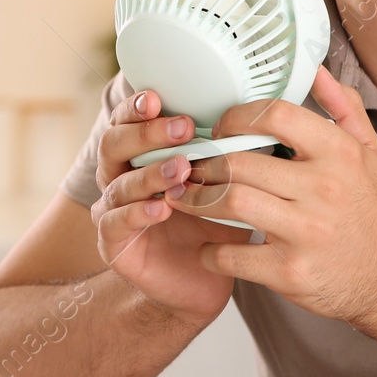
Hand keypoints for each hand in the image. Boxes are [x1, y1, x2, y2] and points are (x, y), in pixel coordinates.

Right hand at [91, 89, 249, 329]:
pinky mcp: (113, 243)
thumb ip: (231, 152)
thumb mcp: (228, 183)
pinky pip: (115, 222)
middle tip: (182, 128)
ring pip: (118, 182)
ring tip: (181, 169)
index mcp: (142, 153)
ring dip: (150, 172)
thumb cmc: (215, 224)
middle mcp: (121, 175)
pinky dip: (138, 213)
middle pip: (114, 142)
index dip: (138, 106)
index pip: (129, 119)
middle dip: (146, 132)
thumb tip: (264, 118)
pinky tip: (161, 209)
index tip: (158, 97)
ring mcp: (113, 208)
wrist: (202, 280)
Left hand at [166, 65, 376, 329]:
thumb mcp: (369, 153)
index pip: (275, 115)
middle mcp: (324, 188)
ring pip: (229, 202)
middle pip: (240, 161)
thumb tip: (315, 68)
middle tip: (192, 167)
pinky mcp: (290, 271)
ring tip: (186, 198)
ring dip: (196, 200)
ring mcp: (306, 231)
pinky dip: (209, 251)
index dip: (236, 117)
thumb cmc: (372, 213)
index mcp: (339, 153)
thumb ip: (342, 107)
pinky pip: (232, 255)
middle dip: (206, 163)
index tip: (222, 128)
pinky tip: (206, 246)